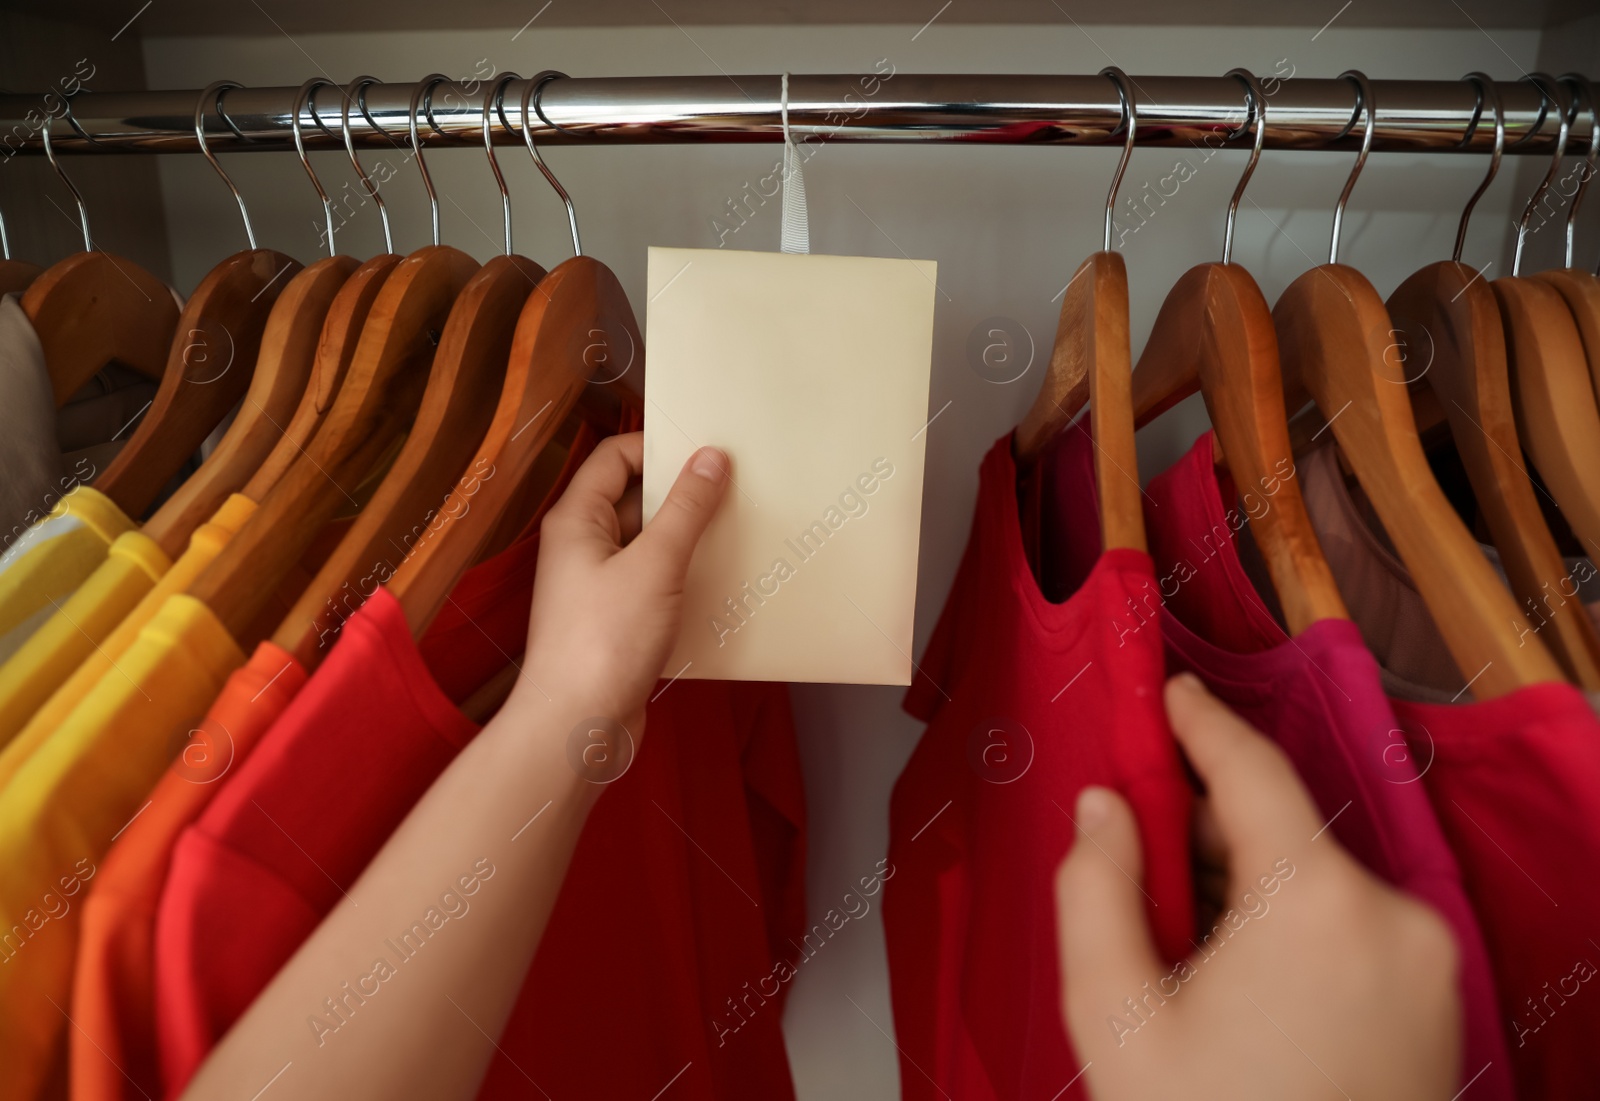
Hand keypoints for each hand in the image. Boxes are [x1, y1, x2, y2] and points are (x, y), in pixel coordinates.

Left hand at [519, 432, 728, 734]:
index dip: (659, 447)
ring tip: (739, 528)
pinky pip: (655, 582)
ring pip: (649, 544)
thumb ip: (686, 509)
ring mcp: (600, 585)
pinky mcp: (619, 621)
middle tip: (736, 486)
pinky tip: (723, 580)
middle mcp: (583, 546)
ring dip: (688, 537)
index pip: (615, 457)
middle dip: (683, 493)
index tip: (709, 451)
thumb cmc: (604, 641)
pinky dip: (685, 576)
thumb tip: (711, 458)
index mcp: (578, 520)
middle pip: (635, 499)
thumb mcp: (654, 565)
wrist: (579, 726)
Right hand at [1055, 674, 1460, 1100]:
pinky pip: (1351, 923)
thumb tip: (1105, 808)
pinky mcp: (1438, 999)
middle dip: (1209, 831)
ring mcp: (1426, 961)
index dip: (1200, 722)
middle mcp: (1392, 916)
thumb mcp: (1114, 1014)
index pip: (1252, 771)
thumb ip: (1095, 888)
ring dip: (1248, 882)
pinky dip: (1291, 922)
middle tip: (1138, 856)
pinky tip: (1234, 975)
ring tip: (1180, 943)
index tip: (1168, 691)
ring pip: (1315, 877)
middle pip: (1283, 829)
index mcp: (1314, 903)